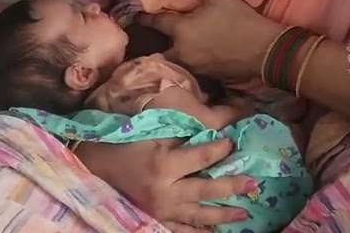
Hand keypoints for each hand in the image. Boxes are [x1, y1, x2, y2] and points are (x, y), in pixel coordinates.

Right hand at [76, 136, 254, 230]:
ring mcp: (161, 211)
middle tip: (252, 183)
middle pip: (206, 190)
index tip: (233, 143)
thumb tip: (215, 128)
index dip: (219, 150)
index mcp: (164, 166)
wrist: (97, 167)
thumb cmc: (127, 145)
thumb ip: (183, 135)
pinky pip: (182, 231)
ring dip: (223, 215)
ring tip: (245, 214)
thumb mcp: (154, 135)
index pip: (201, 158)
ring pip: (199, 216)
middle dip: (232, 187)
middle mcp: (165, 192)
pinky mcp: (156, 221)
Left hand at [139, 0, 281, 80]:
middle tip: (156, 38)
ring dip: (175, 54)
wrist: (263, 50)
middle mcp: (182, 51)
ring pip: (176, 60)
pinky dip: (191, 61)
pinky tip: (197, 55)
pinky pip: (192, 67)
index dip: (145, 18)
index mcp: (180, 31)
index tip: (136, 16)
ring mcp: (194, 67)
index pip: (156, 22)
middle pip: (160, 50)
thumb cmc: (239, 19)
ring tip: (177, 47)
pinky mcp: (208, 76)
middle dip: (157, 44)